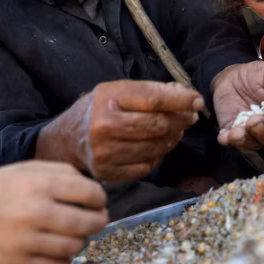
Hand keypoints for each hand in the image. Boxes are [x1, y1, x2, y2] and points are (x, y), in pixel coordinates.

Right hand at [0, 161, 107, 263]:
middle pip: (89, 223)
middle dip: (98, 221)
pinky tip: (56, 251)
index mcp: (40, 185)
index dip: (99, 198)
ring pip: (76, 247)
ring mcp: (27, 241)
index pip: (90, 193)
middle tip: (96, 220)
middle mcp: (35, 212)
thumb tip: (93, 189)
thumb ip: (62, 173)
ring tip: (71, 234)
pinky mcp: (18, 263)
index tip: (97, 201)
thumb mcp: (27, 169)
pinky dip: (63, 261)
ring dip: (80, 240)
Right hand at [39, 80, 203, 182]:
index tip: (197, 100)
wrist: (66, 140)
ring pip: (155, 147)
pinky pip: (146, 166)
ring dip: (172, 139)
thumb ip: (150, 91)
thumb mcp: (117, 91)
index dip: (181, 100)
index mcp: (107, 99)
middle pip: (157, 125)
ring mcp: (105, 152)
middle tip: (190, 117)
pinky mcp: (108, 172)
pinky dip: (158, 156)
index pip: (153, 99)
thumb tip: (187, 94)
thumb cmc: (98, 110)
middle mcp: (103, 125)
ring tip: (175, 130)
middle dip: (181, 120)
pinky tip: (157, 146)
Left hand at [212, 61, 263, 148]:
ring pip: (255, 144)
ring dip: (247, 140)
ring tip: (238, 131)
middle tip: (253, 121)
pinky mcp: (235, 133)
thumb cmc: (256, 75)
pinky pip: (233, 143)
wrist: (232, 78)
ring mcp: (254, 133)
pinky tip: (226, 135)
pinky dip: (229, 140)